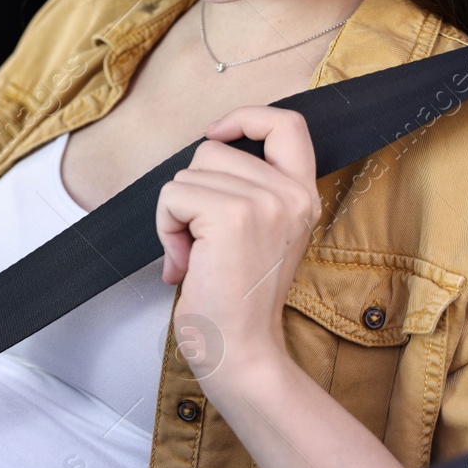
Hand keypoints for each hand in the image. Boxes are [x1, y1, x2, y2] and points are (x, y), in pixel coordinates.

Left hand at [154, 106, 320, 379]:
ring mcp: (265, 203)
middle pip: (213, 150)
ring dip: (175, 214)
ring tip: (194, 254)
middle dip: (190, 190)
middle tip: (199, 240)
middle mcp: (291, 195)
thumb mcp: (258, 234)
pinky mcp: (233, 216)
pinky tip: (184, 261)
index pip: (287, 124)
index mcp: (302, 196)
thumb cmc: (235, 301)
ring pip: (187, 173)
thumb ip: (244, 191)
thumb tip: (202, 157)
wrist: (239, 350)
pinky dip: (165, 226)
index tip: (218, 135)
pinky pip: (174, 195)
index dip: (246, 117)